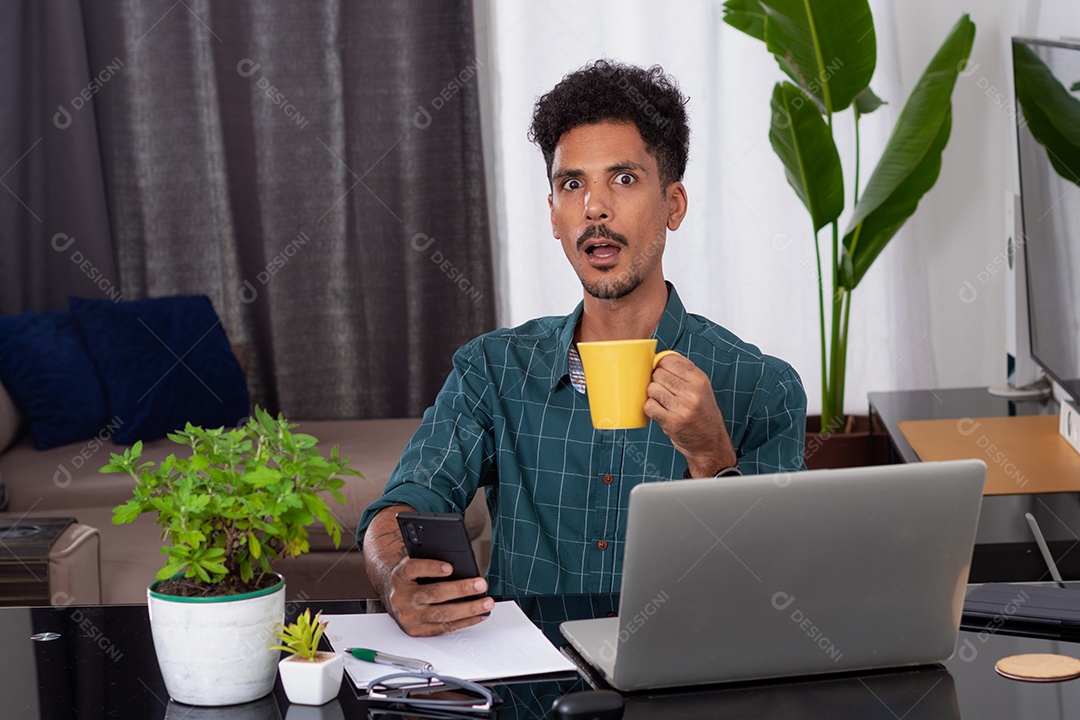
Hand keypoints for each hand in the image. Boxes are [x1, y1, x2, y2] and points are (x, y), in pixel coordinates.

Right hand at [385, 557, 494, 636]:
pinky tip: (479, 614)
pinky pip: (444, 627)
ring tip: (486, 602)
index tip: (450, 567)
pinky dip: (465, 621)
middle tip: (480, 585)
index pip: (413, 569)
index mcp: (400, 576)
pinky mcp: (417, 631)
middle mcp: (401, 597)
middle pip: (433, 594)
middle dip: (460, 589)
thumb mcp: (415, 565)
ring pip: (442, 614)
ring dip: (468, 609)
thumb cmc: (412, 578)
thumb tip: (462, 566)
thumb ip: (430, 562)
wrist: (393, 597)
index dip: (432, 568)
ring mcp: (408, 617)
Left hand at [645, 353, 736, 476]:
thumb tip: (659, 358)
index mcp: (700, 379)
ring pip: (652, 389)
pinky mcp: (672, 422)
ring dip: (653, 396)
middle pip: (658, 374)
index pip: (670, 360)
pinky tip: (660, 412)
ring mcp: (682, 407)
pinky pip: (649, 406)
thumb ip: (684, 373)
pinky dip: (651, 409)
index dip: (661, 365)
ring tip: (663, 403)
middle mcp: (692, 392)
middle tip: (664, 391)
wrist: (710, 443)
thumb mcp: (701, 388)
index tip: (662, 372)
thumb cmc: (703, 414)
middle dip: (657, 381)